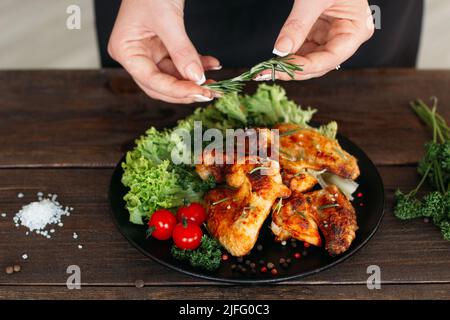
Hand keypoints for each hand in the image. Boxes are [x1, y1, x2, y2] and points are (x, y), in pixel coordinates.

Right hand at [108, 0, 219, 102]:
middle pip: (160, 85)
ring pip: (173, 77)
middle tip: (208, 94)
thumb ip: (182, 51)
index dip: (176, 90)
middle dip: (185, 90)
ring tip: (215, 84)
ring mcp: (149, 52)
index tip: (199, 92)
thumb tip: (197, 79)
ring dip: (194, 80)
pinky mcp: (162, 48)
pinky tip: (212, 64)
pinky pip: (180, 64)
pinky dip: (196, 65)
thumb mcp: (168, 19)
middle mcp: (135, 55)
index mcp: (125, 50)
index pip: (151, 80)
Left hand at [258, 0, 373, 80]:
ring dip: (289, 65)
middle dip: (294, 70)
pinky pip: (304, 50)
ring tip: (267, 69)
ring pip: (310, 60)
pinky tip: (274, 60)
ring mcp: (332, 35)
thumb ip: (298, 25)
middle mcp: (346, 36)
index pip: (331, 58)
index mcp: (357, 29)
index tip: (283, 69)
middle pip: (320, 64)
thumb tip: (281, 50)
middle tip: (269, 73)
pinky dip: (289, 56)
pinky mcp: (319, 32)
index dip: (306, 67)